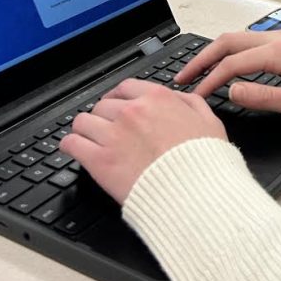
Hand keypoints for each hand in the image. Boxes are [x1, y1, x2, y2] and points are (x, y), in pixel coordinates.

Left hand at [60, 80, 226, 203]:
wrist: (194, 192)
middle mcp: (131, 112)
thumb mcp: (210, 121)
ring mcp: (113, 135)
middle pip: (103, 105)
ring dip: (84, 129)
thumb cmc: (204, 161)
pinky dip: (70, 145)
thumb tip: (180, 98)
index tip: (116, 105)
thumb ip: (191, 104)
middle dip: (104, 116)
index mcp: (157, 99)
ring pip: (83, 122)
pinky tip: (73, 149)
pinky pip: (72, 144)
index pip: (125, 88)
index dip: (118, 97)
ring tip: (86, 138)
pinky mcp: (100, 161)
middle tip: (105, 128)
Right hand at [174, 30, 280, 122]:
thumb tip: (231, 91)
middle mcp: (277, 39)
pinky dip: (229, 51)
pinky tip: (222, 64)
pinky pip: (248, 42)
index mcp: (279, 52)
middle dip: (202, 58)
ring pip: (237, 39)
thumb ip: (262, 96)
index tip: (195, 95)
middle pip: (228, 42)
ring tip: (196, 71)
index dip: (209, 80)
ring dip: (214, 53)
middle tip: (182, 77)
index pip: (232, 64)